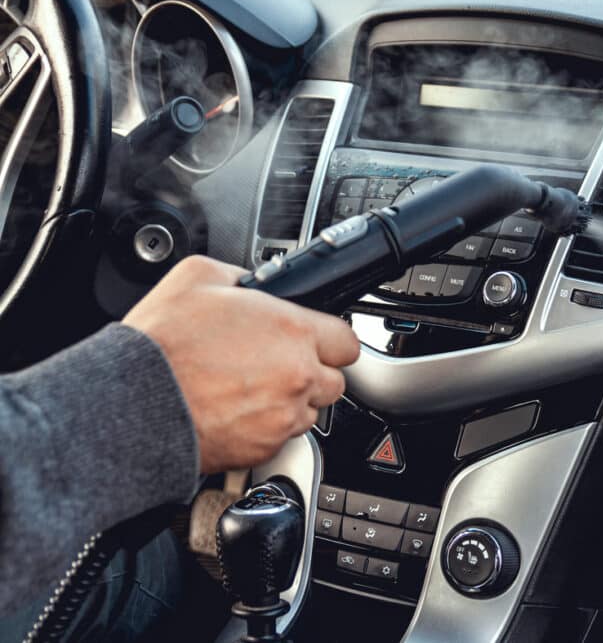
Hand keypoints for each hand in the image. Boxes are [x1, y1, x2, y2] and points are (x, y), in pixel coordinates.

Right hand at [124, 255, 359, 472]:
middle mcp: (298, 377)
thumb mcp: (198, 276)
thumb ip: (241, 276)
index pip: (347, 340)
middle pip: (334, 380)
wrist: (132, 403)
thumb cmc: (161, 344)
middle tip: (277, 363)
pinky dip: (266, 427)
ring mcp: (284, 417)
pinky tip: (236, 411)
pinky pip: (282, 438)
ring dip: (291, 400)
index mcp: (293, 331)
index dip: (330, 338)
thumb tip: (252, 281)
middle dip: (312, 371)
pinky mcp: (265, 449)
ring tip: (250, 388)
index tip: (316, 340)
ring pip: (310, 411)